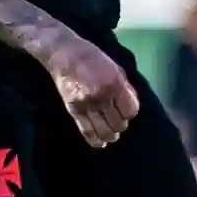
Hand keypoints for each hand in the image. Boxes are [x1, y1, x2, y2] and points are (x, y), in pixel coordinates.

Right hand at [44, 32, 140, 148]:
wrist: (64, 54)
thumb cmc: (93, 57)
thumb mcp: (115, 67)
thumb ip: (125, 87)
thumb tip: (131, 106)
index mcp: (115, 83)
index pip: (130, 111)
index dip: (130, 113)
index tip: (127, 110)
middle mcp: (102, 96)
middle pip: (118, 124)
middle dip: (121, 124)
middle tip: (118, 121)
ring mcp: (87, 105)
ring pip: (104, 132)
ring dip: (111, 135)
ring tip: (112, 134)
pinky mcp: (73, 110)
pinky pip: (86, 131)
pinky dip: (96, 140)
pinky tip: (101, 142)